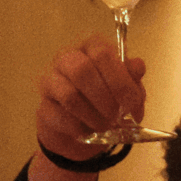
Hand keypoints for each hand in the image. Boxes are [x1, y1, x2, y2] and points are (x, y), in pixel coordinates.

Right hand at [36, 33, 147, 163]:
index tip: (131, 104)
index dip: (119, 79)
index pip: (102, 53)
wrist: (85, 132)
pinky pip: (60, 117)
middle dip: (104, 97)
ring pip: (69, 95)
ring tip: (105, 126)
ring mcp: (51, 82)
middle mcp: (67, 59)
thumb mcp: (128, 91)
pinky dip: (79, 128)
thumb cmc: (108, 103)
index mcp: (91, 48)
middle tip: (116, 116)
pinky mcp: (43, 107)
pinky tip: (88, 131)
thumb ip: (133, 78)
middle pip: (82, 69)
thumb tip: (137, 66)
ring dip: (92, 115)